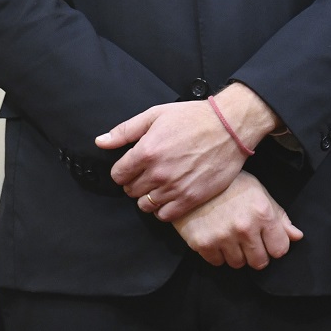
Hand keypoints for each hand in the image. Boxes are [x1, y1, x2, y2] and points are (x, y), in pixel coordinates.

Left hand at [97, 83, 278, 220]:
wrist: (231, 127)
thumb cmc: (194, 118)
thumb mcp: (157, 115)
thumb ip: (125, 131)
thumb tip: (100, 142)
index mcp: (146, 151)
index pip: (118, 175)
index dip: (124, 170)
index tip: (135, 165)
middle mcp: (158, 173)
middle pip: (130, 191)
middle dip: (136, 182)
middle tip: (151, 172)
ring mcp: (175, 188)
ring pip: (145, 205)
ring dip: (149, 196)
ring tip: (161, 184)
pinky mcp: (191, 198)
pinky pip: (164, 215)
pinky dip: (163, 208)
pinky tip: (171, 195)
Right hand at [173, 171, 302, 268]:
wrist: (194, 183)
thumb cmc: (232, 186)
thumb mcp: (260, 194)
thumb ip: (280, 217)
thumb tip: (297, 237)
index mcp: (263, 213)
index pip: (280, 249)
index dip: (275, 246)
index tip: (268, 241)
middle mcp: (244, 227)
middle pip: (260, 262)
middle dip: (257, 254)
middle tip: (249, 241)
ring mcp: (222, 237)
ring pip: (238, 264)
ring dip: (237, 254)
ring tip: (232, 237)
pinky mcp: (203, 244)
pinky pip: (218, 263)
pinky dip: (219, 254)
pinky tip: (217, 238)